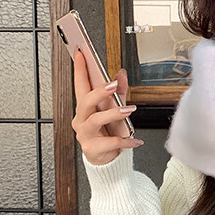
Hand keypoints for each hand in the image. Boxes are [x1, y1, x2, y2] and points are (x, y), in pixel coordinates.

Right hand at [71, 48, 141, 164]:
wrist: (107, 161)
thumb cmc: (108, 133)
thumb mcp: (115, 111)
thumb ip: (118, 92)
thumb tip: (121, 74)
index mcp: (85, 108)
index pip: (80, 85)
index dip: (80, 69)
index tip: (81, 53)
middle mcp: (82, 120)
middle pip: (85, 102)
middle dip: (99, 92)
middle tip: (113, 85)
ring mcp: (85, 134)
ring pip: (95, 120)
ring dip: (113, 114)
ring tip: (128, 111)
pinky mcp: (92, 149)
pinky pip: (110, 142)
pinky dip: (125, 140)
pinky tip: (135, 140)